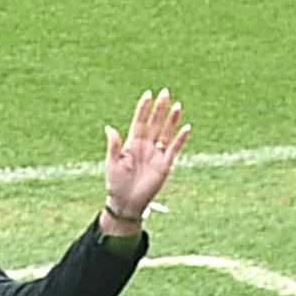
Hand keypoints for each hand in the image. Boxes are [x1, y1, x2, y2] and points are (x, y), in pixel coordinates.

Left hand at [101, 91, 187, 227]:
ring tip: (177, 105)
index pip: (139, 122)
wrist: (126, 202)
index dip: (143, 109)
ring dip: (171, 120)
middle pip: (154, 123)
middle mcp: (146, 146)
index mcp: (131, 144)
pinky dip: (180, 139)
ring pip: (166, 132)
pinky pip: (174, 148)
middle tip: (165, 92)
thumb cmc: (115, 184)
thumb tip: (109, 127)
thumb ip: (113, 146)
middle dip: (159, 109)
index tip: (148, 94)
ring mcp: (156, 154)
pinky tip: (186, 128)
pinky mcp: (165, 164)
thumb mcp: (112, 163)